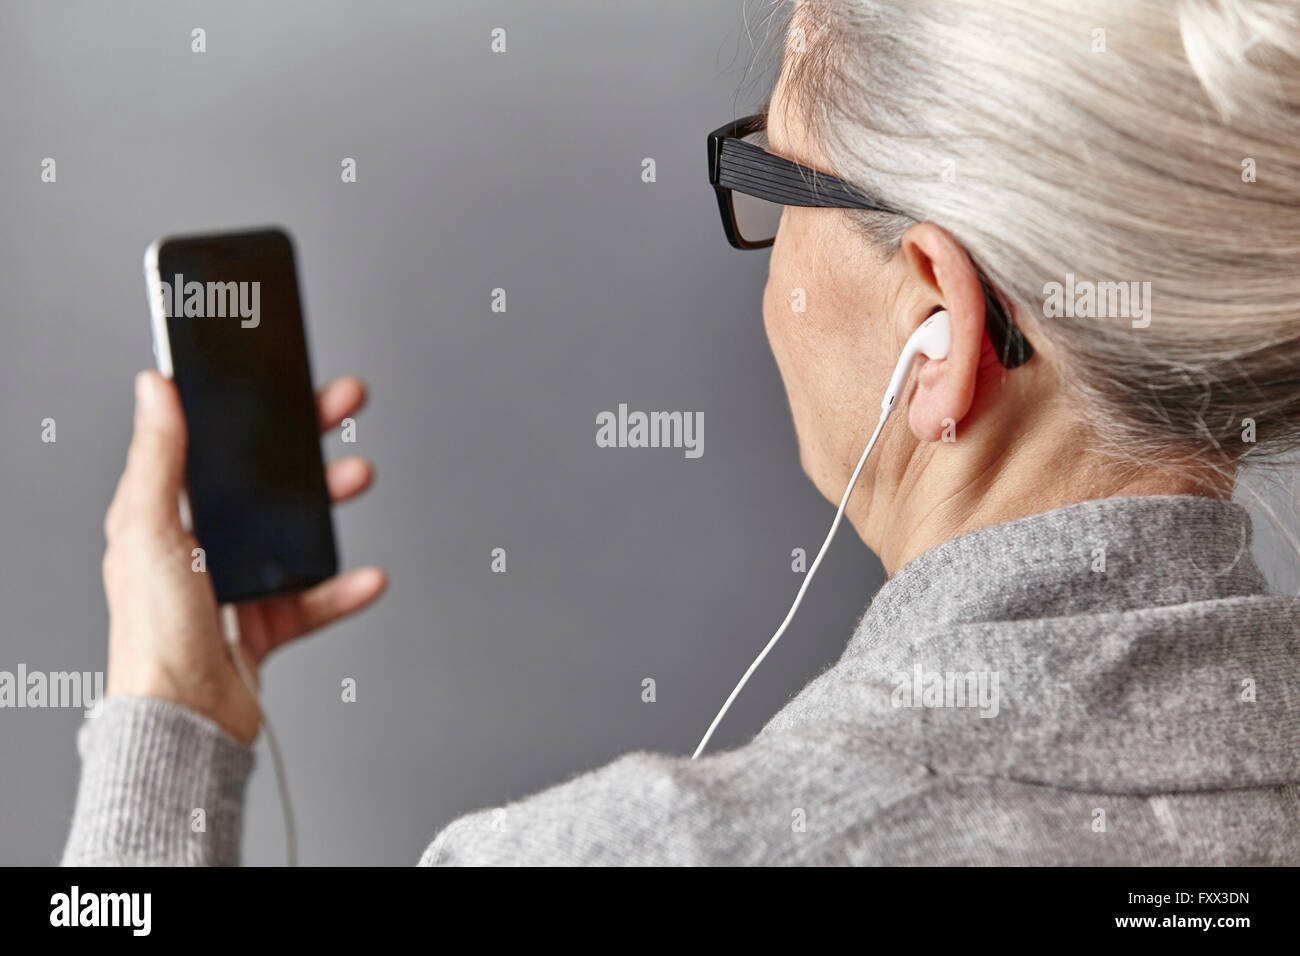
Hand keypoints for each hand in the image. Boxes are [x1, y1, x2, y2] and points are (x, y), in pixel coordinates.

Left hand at [102, 370, 386, 743]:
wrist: (184, 723)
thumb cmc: (152, 637)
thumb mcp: (147, 531)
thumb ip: (157, 459)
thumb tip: (153, 389)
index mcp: (164, 518)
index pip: (211, 447)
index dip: (247, 411)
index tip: (278, 378)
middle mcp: (200, 547)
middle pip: (263, 480)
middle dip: (306, 441)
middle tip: (342, 403)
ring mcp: (237, 585)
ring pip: (296, 531)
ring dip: (330, 503)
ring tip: (357, 478)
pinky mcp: (267, 623)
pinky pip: (316, 597)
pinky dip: (345, 589)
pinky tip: (366, 577)